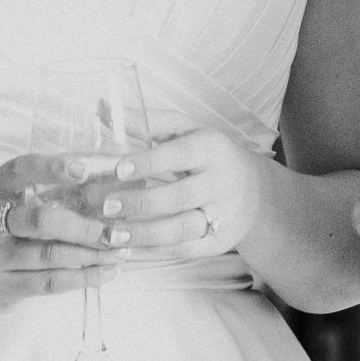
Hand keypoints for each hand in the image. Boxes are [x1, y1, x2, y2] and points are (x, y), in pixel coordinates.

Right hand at [0, 155, 127, 311]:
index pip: (19, 171)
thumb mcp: (5, 204)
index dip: (50, 168)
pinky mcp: (2, 288)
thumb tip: (102, 180)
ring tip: (121, 250)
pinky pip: (50, 282)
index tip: (83, 169)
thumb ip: (40, 191)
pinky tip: (108, 272)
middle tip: (117, 229)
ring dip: (93, 254)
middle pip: (42, 221)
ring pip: (52, 256)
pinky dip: (84, 278)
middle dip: (85, 227)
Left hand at [98, 127, 268, 259]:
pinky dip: (154, 252)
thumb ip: (147, 122)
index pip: (180, 154)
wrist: (256, 192)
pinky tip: (130, 249)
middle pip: (179, 196)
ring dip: (144, 234)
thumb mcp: (187, 131)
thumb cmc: (209, 156)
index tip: (118, 168)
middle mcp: (220, 182)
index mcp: (211, 148)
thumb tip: (102, 108)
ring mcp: (222, 215)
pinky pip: (184, 250)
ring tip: (113, 235)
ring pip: (182, 228)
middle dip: (141, 202)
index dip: (149, 162)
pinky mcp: (219, 242)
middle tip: (106, 206)